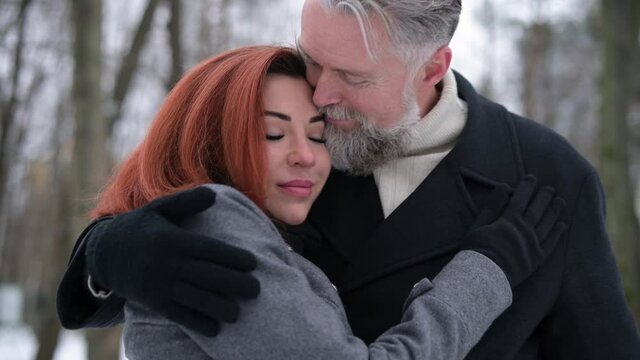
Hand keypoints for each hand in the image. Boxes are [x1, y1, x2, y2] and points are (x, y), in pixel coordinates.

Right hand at [85, 187, 259, 335]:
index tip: (254, 263)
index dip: (232, 257)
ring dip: (218, 308)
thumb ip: (187, 202)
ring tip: (240, 313)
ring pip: (194, 299)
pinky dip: (197, 323)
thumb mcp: (160, 208)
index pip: (208, 250)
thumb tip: (214, 194)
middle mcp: (167, 264)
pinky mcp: (153, 302)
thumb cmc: (141, 227)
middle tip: (257, 290)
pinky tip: (215, 328)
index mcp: (172, 240)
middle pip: (206, 276)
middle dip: (234, 284)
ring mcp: (159, 285)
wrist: (103, 253)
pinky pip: (177, 315)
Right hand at [462, 175, 566, 287]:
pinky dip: (557, 233)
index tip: (532, 178)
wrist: (485, 276)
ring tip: (560, 201)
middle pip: (537, 209)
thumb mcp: (478, 225)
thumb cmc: (477, 250)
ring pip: (547, 224)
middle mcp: (525, 230)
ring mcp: (533, 244)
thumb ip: (492, 206)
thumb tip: (503, 187)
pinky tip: (562, 225)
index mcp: (509, 221)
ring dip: (554, 211)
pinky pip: (551, 243)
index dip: (527, 187)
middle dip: (543, 197)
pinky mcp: (537, 259)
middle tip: (550, 188)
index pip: (521, 199)